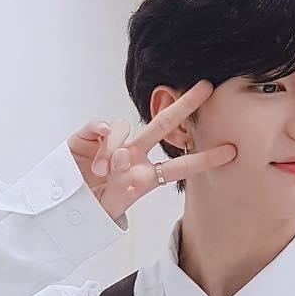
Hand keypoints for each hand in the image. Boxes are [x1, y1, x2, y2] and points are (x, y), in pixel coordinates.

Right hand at [67, 80, 237, 222]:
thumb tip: (126, 161)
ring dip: (116, 149)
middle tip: (207, 87)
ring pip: (125, 127)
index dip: (204, 159)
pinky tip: (97, 158)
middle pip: (163, 124)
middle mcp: (133, 154)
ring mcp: (112, 142)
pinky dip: (103, 140)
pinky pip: (103, 125)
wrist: (62, 205)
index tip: (232, 152)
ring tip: (106, 171)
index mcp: (145, 175)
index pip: (180, 166)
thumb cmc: (90, 207)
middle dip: (185, 105)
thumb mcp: (113, 207)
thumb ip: (124, 188)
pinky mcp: (89, 134)